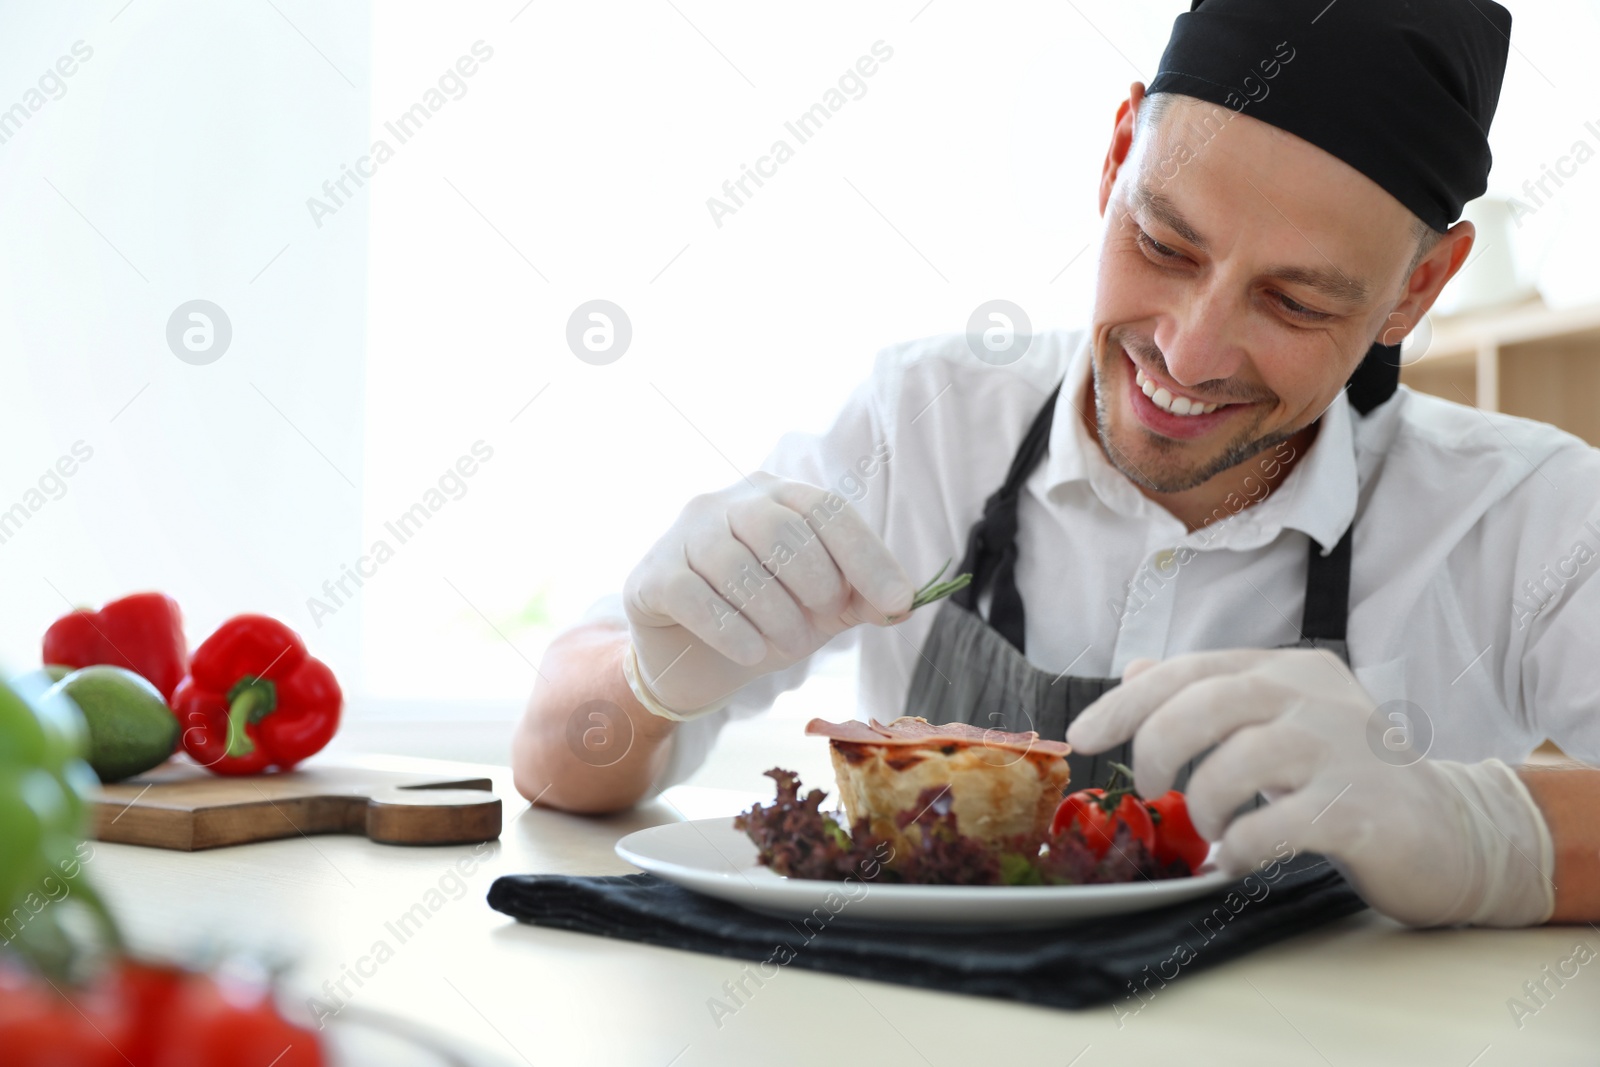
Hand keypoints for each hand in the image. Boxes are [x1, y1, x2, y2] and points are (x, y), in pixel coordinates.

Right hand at [623, 473, 913, 714]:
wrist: (695, 658)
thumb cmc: (765, 618)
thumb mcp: (823, 609)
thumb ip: (861, 598)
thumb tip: (901, 602)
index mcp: (778, 496)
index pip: (829, 510)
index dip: (868, 556)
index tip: (897, 602)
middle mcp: (727, 502)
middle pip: (780, 528)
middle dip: (815, 581)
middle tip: (822, 621)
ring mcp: (684, 534)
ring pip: (735, 562)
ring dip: (774, 613)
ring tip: (789, 646)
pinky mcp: (652, 576)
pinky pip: (692, 595)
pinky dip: (730, 629)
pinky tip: (751, 653)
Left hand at [1066, 648, 1553, 926]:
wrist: (1454, 831)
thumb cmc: (1349, 777)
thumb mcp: (1279, 722)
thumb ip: (1212, 695)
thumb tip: (1137, 670)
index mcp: (1290, 671)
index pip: (1190, 669)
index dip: (1127, 701)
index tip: (1082, 736)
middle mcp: (1315, 698)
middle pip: (1206, 702)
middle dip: (1156, 747)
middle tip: (1148, 788)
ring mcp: (1344, 750)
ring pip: (1237, 760)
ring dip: (1204, 802)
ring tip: (1212, 826)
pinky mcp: (1362, 809)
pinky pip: (1275, 823)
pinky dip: (1240, 846)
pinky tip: (1241, 858)